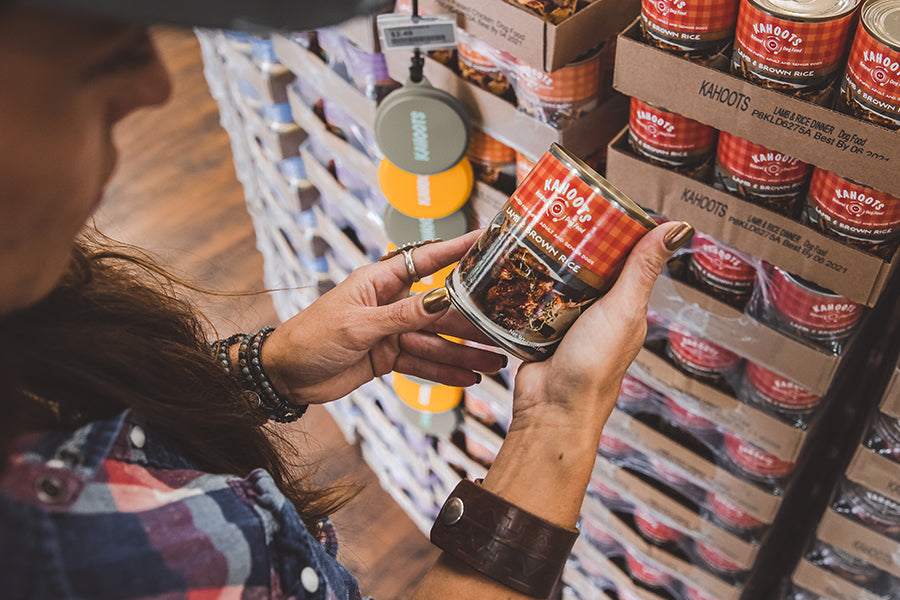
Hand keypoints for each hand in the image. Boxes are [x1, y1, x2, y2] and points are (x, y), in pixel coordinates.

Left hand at [261, 232, 505, 404]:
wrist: (285, 375)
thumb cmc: (310, 337)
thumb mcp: (356, 325)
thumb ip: (401, 316)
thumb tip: (442, 298)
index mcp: (379, 282)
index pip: (426, 261)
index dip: (458, 250)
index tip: (488, 240)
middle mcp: (390, 303)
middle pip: (440, 309)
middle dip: (472, 320)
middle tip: (505, 327)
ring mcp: (391, 332)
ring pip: (436, 341)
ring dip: (465, 352)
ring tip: (496, 361)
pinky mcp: (389, 357)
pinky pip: (423, 362)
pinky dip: (445, 371)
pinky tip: (470, 377)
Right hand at [510, 221, 692, 436]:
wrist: (551, 409)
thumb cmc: (594, 369)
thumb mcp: (623, 310)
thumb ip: (643, 269)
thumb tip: (677, 229)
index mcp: (625, 306)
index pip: (622, 258)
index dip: (611, 231)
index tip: (595, 203)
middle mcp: (597, 312)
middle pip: (584, 266)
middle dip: (571, 242)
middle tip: (554, 213)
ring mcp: (566, 321)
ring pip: (555, 281)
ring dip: (545, 263)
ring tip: (530, 233)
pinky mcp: (538, 329)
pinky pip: (531, 300)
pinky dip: (524, 285)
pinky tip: (514, 268)